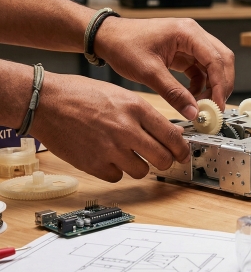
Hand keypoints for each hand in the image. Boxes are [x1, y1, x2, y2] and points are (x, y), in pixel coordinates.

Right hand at [31, 72, 189, 181]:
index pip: (172, 136)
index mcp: (136, 108)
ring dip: (139, 166)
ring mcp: (110, 149)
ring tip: (128, 154)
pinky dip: (115, 171)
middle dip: (166, 161)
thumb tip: (167, 132)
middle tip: (162, 159)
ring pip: (141, 171)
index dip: (182, 149)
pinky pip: (116, 177)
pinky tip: (108, 157)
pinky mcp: (93, 164)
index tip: (184, 154)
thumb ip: (144, 114)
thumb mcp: (120, 95)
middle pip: (162, 158)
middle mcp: (127, 130)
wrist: (45, 102)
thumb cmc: (81, 94)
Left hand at [95, 17, 234, 118]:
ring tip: (202, 105)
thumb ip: (173, 93)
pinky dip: (201, 85)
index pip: (216, 59)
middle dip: (222, 85)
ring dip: (212, 86)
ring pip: (214, 66)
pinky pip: (201, 70)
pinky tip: (191, 97)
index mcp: (187, 32)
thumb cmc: (124, 45)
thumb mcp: (149, 72)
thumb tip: (192, 111)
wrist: (108, 37)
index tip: (217, 105)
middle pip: (222, 60)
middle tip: (215, 106)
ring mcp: (190, 43)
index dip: (220, 84)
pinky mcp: (184, 52)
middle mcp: (193, 34)